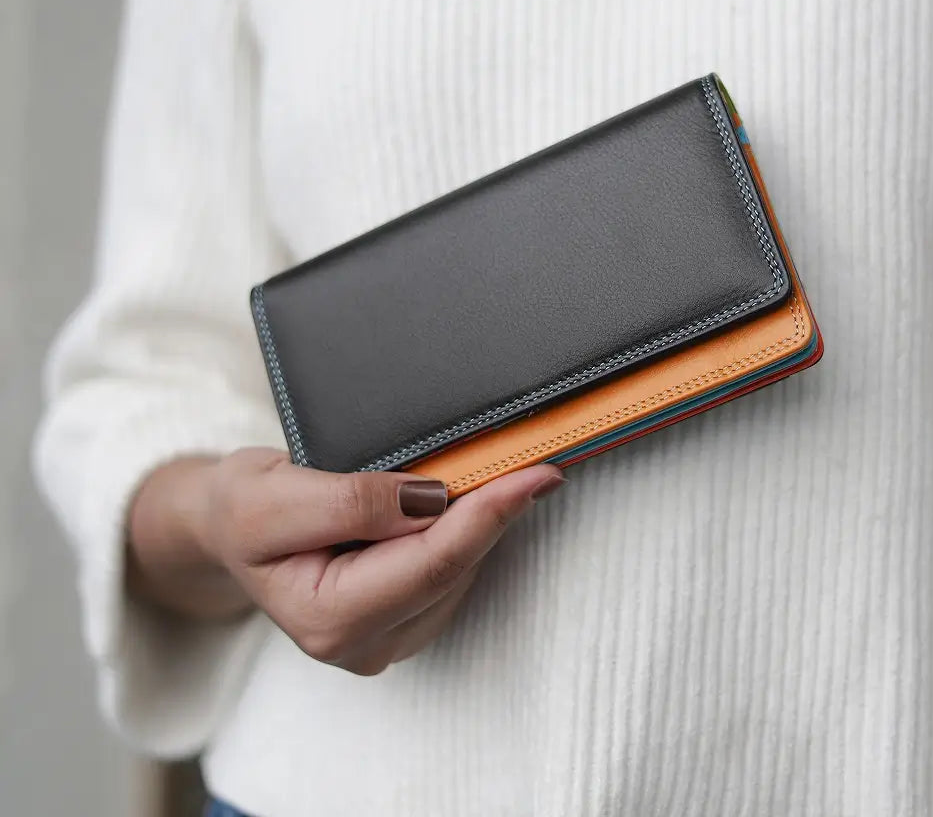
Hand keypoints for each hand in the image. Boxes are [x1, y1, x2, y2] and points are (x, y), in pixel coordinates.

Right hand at [126, 448, 563, 673]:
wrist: (227, 526)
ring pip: (461, 572)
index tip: (535, 474)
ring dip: (482, 520)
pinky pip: (452, 573)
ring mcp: (385, 638)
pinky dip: (466, 530)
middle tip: (534, 458)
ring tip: (492, 470)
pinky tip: (462, 500)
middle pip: (455, 570)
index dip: (488, 515)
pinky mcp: (402, 619)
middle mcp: (364, 644)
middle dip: (495, 513)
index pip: (431, 564)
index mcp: (328, 620)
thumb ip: (348, 502)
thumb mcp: (271, 494)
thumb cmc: (240, 509)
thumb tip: (430, 497)